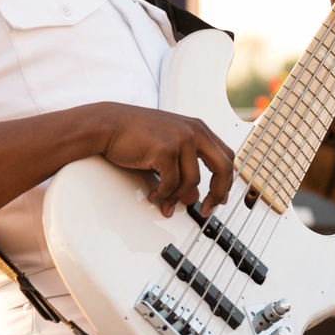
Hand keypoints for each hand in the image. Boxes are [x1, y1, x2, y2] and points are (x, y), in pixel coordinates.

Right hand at [97, 104, 234, 218]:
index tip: (220, 198)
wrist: (109, 124)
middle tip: (207, 209)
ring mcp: (182, 138)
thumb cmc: (134, 134)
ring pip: (192, 181)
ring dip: (176, 197)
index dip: (226, 180)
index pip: (226, 156)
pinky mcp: (166, 149)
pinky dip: (162, 195)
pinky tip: (153, 195)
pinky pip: (172, 184)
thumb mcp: (165, 152)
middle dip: (218, 193)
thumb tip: (192, 197)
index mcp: (198, 128)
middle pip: (223, 167)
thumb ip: (183, 171)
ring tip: (163, 202)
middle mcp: (194, 131)